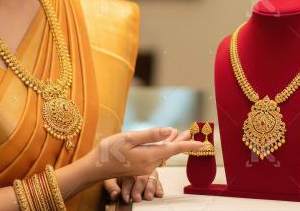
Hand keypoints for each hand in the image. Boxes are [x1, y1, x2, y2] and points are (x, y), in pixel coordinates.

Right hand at [83, 126, 203, 181]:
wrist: (95, 168)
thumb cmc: (109, 151)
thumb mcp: (129, 138)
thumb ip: (150, 135)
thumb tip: (170, 130)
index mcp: (149, 155)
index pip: (174, 149)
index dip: (189, 145)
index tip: (203, 144)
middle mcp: (150, 164)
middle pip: (170, 150)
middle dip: (182, 140)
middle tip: (194, 131)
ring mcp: (144, 167)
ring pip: (163, 153)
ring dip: (172, 142)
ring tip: (182, 132)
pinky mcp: (139, 167)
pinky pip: (155, 155)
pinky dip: (162, 147)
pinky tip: (163, 141)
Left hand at [103, 170, 163, 203]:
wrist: (118, 168)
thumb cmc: (114, 174)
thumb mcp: (108, 179)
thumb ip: (111, 187)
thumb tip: (115, 194)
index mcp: (127, 165)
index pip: (129, 176)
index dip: (127, 188)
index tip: (126, 198)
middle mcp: (139, 167)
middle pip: (142, 176)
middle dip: (139, 188)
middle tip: (137, 198)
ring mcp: (147, 171)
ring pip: (152, 176)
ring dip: (151, 187)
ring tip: (149, 196)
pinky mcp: (153, 177)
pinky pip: (158, 180)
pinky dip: (159, 187)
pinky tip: (159, 193)